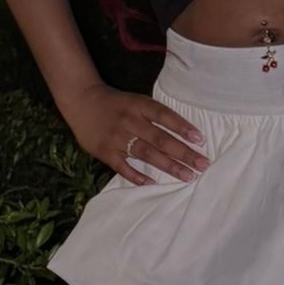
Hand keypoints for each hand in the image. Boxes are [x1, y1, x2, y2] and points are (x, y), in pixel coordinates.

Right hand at [61, 83, 207, 187]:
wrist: (81, 100)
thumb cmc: (115, 103)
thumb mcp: (135, 100)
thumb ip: (154, 115)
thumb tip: (184, 133)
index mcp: (139, 105)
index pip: (165, 116)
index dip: (183, 127)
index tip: (200, 140)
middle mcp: (130, 121)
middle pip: (161, 139)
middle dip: (183, 153)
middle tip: (202, 164)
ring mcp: (117, 137)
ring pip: (147, 154)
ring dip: (168, 166)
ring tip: (187, 176)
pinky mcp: (105, 151)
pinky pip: (123, 166)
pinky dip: (136, 176)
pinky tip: (152, 184)